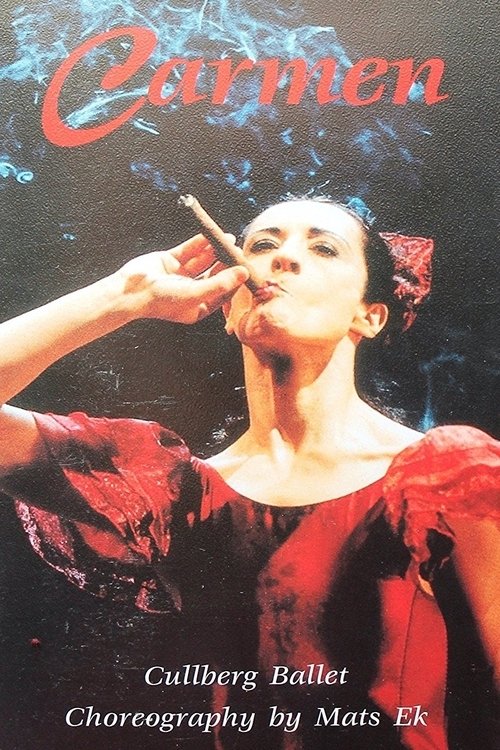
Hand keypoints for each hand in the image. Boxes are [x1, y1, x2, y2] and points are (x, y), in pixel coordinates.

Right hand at [116, 234, 248, 323]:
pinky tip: (210, 236)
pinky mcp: (171, 261)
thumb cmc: (163, 300)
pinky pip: (189, 251)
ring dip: (215, 250)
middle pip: (214, 275)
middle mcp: (191, 292)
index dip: (235, 281)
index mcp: (198, 306)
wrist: (130, 291)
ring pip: (203, 261)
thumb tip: (243, 274)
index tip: (246, 269)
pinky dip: (199, 244)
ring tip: (228, 238)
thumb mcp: (196, 294)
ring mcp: (180, 276)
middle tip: (238, 250)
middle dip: (226, 263)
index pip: (223, 293)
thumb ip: (220, 284)